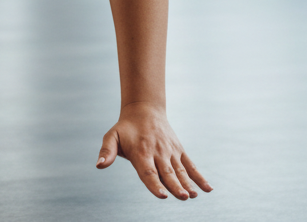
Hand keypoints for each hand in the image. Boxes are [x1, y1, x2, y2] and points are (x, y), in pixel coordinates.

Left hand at [95, 102, 211, 199]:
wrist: (144, 109)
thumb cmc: (126, 128)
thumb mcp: (112, 136)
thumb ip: (107, 151)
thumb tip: (98, 165)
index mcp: (141, 152)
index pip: (148, 171)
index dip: (154, 184)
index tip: (162, 195)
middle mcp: (157, 152)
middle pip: (166, 173)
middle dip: (174, 186)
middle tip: (182, 197)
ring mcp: (170, 151)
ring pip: (179, 170)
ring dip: (187, 183)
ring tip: (192, 195)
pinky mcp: (179, 150)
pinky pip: (190, 165)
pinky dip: (199, 177)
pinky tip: (208, 189)